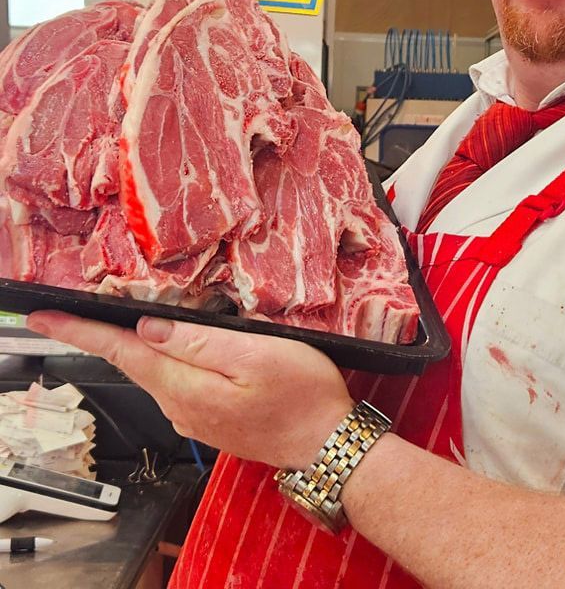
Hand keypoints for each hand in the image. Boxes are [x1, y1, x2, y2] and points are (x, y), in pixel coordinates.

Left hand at [26, 312, 353, 468]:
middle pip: (132, 362)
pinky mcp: (211, 417)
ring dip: (134, 348)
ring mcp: (194, 416)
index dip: (80, 332)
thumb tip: (150, 328)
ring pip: (155, 373)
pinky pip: (176, 384)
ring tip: (120, 320)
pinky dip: (164, 362)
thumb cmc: (302, 394)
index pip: (122, 351)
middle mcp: (180, 406)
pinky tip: (172, 348)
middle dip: (101, 336)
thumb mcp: (256, 355)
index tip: (44, 319)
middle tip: (71, 312)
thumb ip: (199, 343)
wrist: (328, 444)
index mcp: (185, 385)